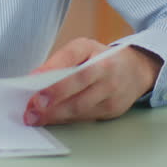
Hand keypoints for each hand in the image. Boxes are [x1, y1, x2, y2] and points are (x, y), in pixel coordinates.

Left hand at [23, 38, 162, 125]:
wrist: (136, 70)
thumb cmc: (102, 57)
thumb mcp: (83, 48)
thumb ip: (62, 59)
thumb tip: (37, 76)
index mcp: (101, 60)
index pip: (78, 74)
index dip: (56, 84)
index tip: (34, 88)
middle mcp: (109, 80)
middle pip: (78, 96)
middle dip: (52, 105)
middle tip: (30, 110)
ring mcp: (112, 98)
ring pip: (80, 111)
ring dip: (54, 116)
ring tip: (34, 117)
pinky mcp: (111, 112)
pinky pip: (84, 118)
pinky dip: (65, 119)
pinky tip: (50, 118)